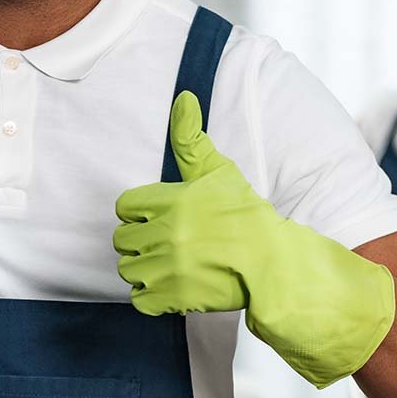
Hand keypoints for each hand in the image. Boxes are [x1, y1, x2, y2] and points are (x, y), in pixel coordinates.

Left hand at [113, 90, 395, 387]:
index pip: (124, 206)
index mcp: (170, 201)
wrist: (275, 264)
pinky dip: (150, 296)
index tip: (158, 218)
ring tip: (168, 265)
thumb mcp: (219, 171)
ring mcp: (168, 268)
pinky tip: (169, 286)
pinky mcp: (173, 298)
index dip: (139, 212)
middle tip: (166, 243)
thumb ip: (191, 138)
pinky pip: (139, 299)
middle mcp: (165, 234)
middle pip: (122, 239)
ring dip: (143, 268)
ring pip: (127, 268)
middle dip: (140, 240)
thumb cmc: (247, 215)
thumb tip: (183, 98)